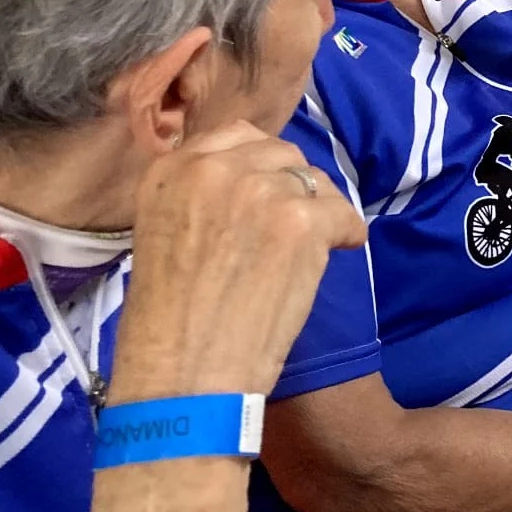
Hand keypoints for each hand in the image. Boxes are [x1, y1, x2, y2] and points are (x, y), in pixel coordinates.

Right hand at [108, 121, 366, 402]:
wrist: (182, 375)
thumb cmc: (168, 324)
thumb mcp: (164, 234)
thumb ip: (201, 197)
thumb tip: (250, 178)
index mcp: (170, 171)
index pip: (236, 136)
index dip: (260, 164)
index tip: (270, 190)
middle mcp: (212, 169)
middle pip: (280, 154)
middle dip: (292, 186)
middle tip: (294, 225)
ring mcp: (259, 191)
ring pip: (313, 181)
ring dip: (318, 209)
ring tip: (312, 245)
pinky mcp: (300, 221)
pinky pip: (343, 213)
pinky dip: (347, 234)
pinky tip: (340, 251)